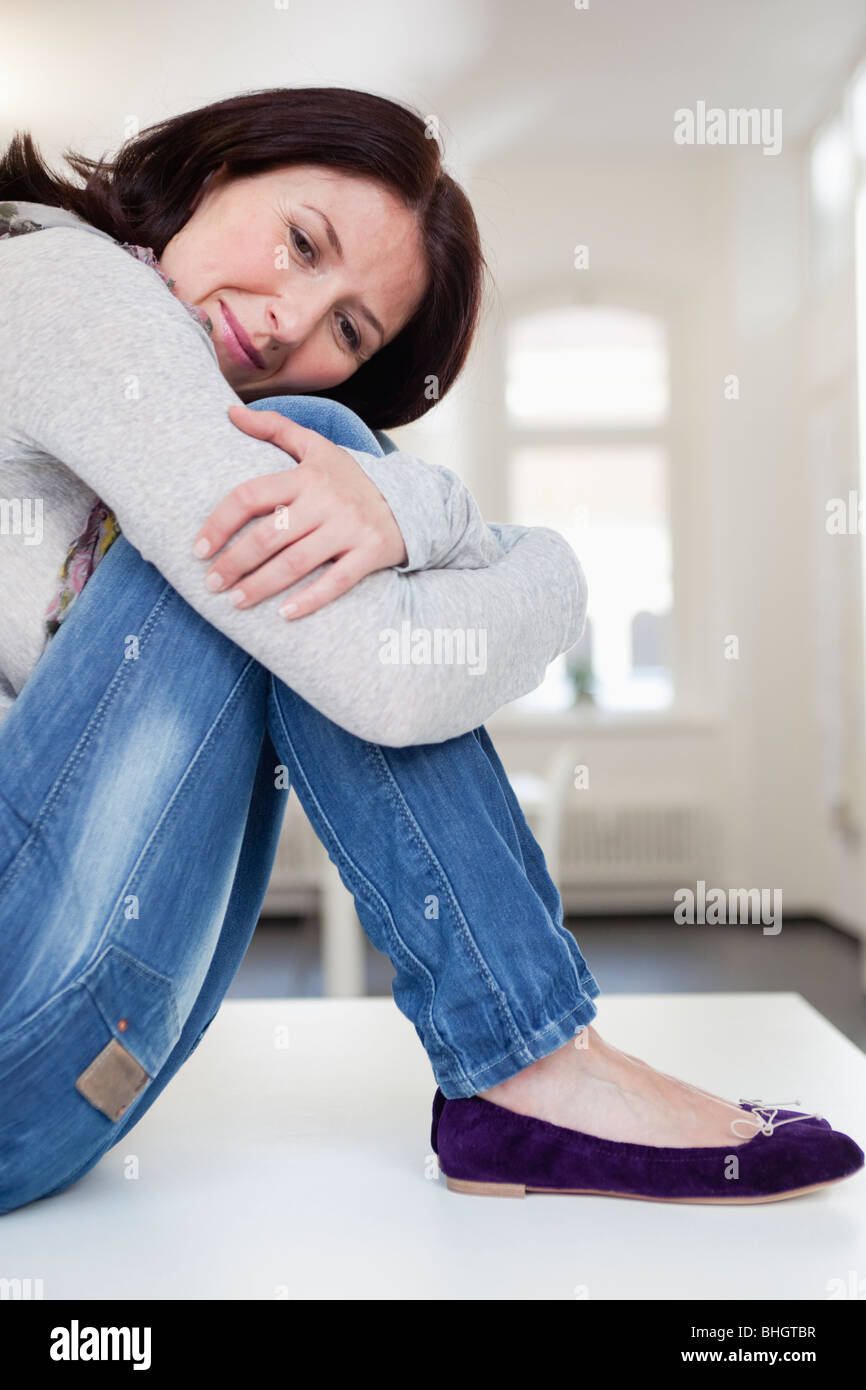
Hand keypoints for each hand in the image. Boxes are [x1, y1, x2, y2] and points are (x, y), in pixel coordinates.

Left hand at [192, 403, 407, 618]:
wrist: (408, 501)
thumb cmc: (348, 479)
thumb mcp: (316, 447)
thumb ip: (274, 427)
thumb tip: (229, 412)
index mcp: (305, 476)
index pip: (251, 496)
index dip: (220, 523)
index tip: (199, 548)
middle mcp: (325, 502)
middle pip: (270, 535)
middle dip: (235, 563)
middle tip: (212, 584)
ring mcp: (349, 529)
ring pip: (297, 562)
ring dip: (261, 586)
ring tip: (235, 602)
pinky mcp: (369, 553)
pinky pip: (337, 582)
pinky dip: (309, 601)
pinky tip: (283, 615)